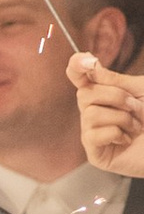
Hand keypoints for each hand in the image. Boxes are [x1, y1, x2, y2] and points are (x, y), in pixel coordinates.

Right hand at [70, 52, 143, 173]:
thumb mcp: (141, 90)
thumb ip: (114, 79)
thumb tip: (91, 67)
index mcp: (104, 93)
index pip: (81, 77)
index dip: (77, 65)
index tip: (87, 60)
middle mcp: (94, 112)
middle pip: (84, 93)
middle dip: (116, 96)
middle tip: (136, 107)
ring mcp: (93, 133)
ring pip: (90, 114)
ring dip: (122, 117)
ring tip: (136, 126)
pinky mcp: (95, 153)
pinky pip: (93, 135)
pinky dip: (116, 133)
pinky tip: (127, 140)